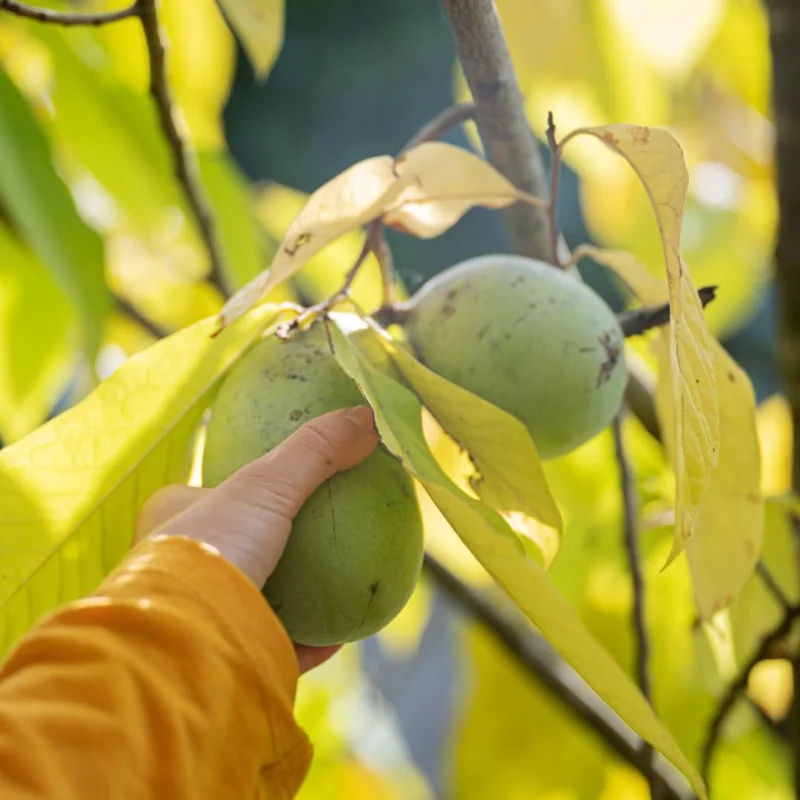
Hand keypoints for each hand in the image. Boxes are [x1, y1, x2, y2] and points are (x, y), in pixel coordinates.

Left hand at [133, 405, 379, 673]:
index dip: (241, 488)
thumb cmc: (214, 546)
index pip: (205, 496)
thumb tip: (369, 415)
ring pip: (252, 600)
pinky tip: (339, 635)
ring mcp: (200, 617)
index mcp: (169, 522)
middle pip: (233, 549)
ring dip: (292, 596)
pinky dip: (307, 640)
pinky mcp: (225, 659)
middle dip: (271, 545)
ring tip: (335, 586)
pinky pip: (273, 645)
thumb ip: (316, 450)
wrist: (185, 640)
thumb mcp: (267, 483)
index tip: (283, 487)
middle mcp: (175, 570)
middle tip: (314, 538)